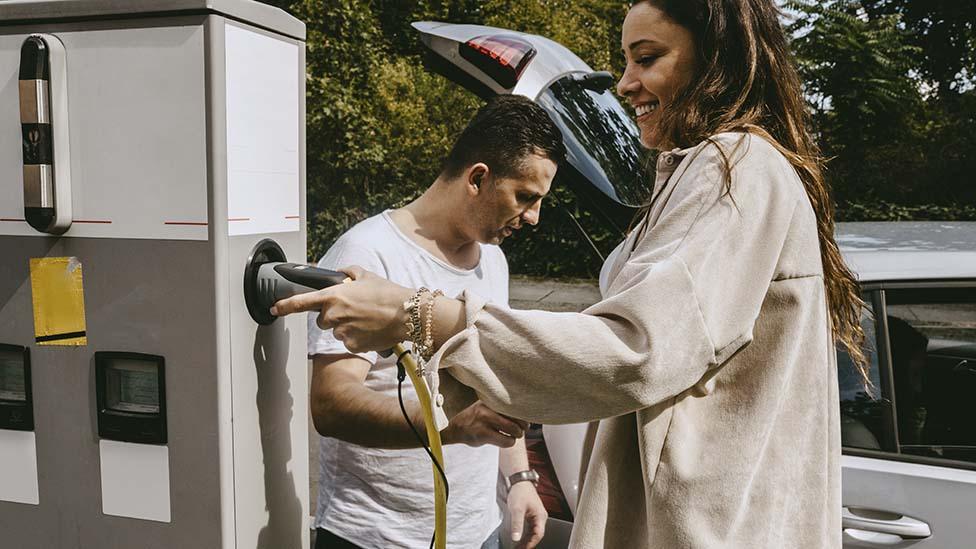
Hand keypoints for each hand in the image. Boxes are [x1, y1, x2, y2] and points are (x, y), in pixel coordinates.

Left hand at [270, 266, 411, 351]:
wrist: (406, 314)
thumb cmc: (388, 294)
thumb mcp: (367, 275)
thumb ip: (349, 272)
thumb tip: (342, 273)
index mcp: (333, 296)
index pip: (301, 303)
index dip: (285, 306)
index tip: (275, 308)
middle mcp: (333, 315)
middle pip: (323, 321)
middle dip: (334, 316)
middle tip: (354, 310)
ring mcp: (342, 332)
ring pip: (337, 332)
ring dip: (347, 327)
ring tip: (367, 319)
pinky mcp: (352, 345)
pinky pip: (349, 343)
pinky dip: (357, 338)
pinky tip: (371, 330)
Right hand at [442, 401, 527, 447]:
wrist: (456, 429)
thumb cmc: (476, 418)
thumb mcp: (487, 406)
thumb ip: (503, 408)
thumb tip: (526, 416)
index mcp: (492, 400)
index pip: (516, 406)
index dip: (524, 416)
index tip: (524, 422)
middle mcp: (489, 408)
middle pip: (518, 418)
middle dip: (523, 427)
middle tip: (520, 430)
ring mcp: (485, 420)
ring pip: (514, 429)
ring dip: (516, 435)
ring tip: (512, 436)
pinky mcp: (483, 434)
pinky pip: (506, 441)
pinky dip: (509, 442)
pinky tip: (504, 440)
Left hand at [508, 482, 546, 547]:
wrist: (519, 481)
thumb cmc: (520, 491)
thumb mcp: (517, 509)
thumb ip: (517, 524)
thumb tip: (516, 538)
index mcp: (540, 516)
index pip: (538, 534)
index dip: (531, 543)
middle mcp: (540, 516)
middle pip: (536, 534)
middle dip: (528, 543)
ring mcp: (536, 516)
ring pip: (533, 532)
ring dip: (527, 540)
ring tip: (519, 547)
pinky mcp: (531, 514)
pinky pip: (530, 528)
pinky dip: (525, 534)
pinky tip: (520, 537)